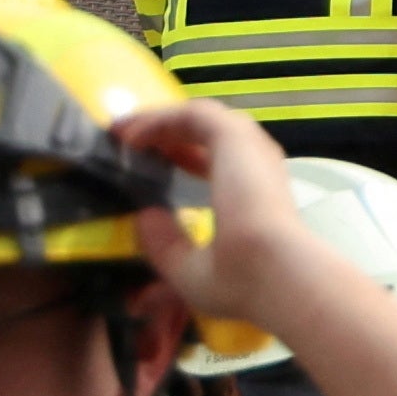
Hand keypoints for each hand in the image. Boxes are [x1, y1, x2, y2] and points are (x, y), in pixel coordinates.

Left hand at [119, 94, 302, 327]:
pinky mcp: (235, 135)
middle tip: (130, 142)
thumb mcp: (192, 271)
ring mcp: (248, 147)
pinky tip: (128, 135)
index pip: (219, 161)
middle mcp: (255, 165)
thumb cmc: (245, 281)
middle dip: (168, 132)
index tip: (153, 164)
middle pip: (208, 132)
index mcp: (255, 194)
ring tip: (123, 132)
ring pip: (198, 117)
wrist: (273, 272)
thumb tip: (143, 217)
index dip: (183, 157)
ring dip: (158, 121)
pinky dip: (157, 120)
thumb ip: (166, 245)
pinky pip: (190, 115)